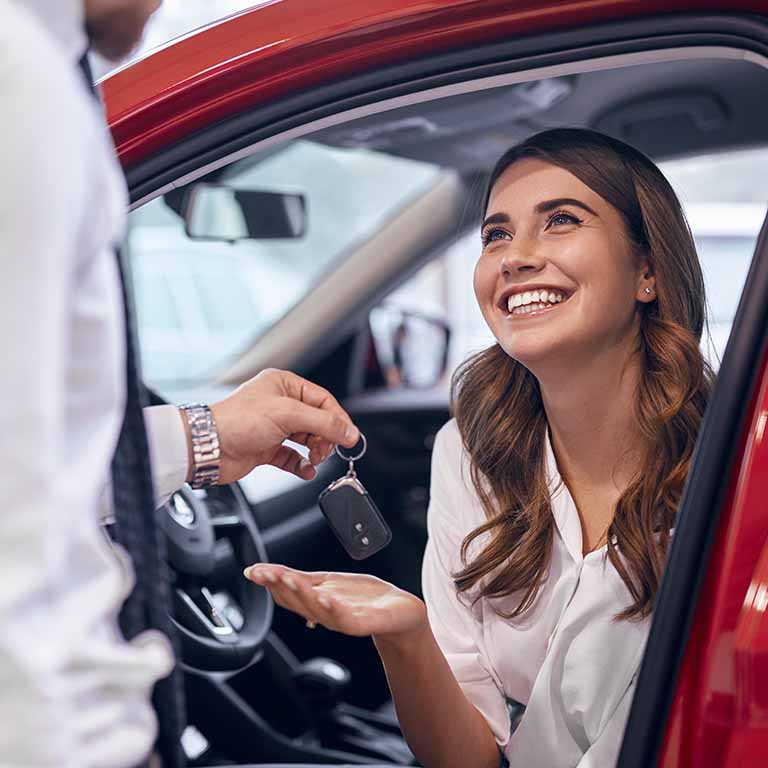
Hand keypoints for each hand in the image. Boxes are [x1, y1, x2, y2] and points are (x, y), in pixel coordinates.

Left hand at [190, 368, 359, 484]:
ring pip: (307, 439)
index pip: (323, 400)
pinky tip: (306, 469)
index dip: (338, 419)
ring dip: (315, 451)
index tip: (350, 437)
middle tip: (328, 450)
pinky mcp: (266, 448)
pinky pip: (293, 457)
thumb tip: (349, 432)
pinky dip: (302, 465)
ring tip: (316, 459)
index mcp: (284, 385)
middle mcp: (279, 404)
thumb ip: (323, 423)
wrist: (206, 448)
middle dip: (325, 437)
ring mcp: (273, 427)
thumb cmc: (236, 421)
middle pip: (317, 421)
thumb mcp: (288, 415)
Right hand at [244, 563, 427, 639]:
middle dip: (279, 586)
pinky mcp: (364, 623)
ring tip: (288, 578)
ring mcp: (343, 620)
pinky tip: (325, 596)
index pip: (286, 594)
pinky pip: (345, 617)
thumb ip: (300, 580)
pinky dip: (333, 607)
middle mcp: (325, 614)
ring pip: (316, 609)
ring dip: (300, 594)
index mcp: (315, 604)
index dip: (268, 582)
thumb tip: (267, 571)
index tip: (253, 571)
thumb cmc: (362, 598)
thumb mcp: (327, 582)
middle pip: (297, 602)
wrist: (399, 613)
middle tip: (265, 572)